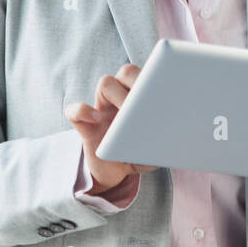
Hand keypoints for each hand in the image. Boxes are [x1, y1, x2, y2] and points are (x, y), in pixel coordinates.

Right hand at [64, 63, 157, 193]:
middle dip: (137, 80)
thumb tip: (173, 140)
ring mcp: (102, 110)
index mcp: (141, 101)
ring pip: (105, 83)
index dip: (155, 75)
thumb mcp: (155, 151)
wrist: (115, 174)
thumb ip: (163, 144)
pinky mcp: (85, 127)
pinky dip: (82, 110)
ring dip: (116, 92)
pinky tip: (96, 118)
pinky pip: (74, 110)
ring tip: (127, 113)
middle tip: (145, 100)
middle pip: (127, 72)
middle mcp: (121, 99)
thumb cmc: (138, 156)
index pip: (149, 76)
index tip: (164, 88)